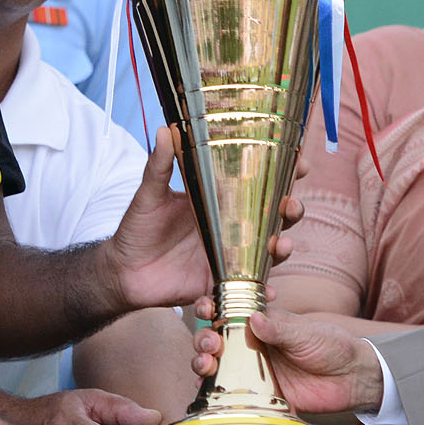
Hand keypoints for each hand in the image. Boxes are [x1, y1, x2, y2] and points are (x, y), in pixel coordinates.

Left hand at [106, 127, 301, 311]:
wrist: (124, 271)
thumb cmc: (138, 229)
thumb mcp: (149, 195)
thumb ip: (158, 167)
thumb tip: (165, 130)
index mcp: (220, 201)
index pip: (259, 183)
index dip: (284, 173)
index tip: (300, 163)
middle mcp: (232, 228)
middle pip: (274, 218)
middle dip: (291, 211)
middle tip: (291, 206)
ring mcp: (230, 257)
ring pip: (267, 253)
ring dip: (281, 249)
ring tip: (280, 246)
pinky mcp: (221, 283)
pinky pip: (246, 290)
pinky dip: (260, 294)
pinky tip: (267, 294)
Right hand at [192, 307, 380, 415]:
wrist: (351, 380)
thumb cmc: (331, 346)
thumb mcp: (306, 333)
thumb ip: (281, 328)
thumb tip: (255, 318)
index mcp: (262, 323)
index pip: (229, 311)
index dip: (212, 308)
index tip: (207, 308)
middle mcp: (252, 346)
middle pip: (215, 340)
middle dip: (203, 339)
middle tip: (210, 344)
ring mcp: (253, 371)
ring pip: (217, 366)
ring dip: (202, 363)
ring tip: (205, 365)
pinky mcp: (259, 396)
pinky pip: (231, 396)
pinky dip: (213, 394)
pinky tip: (206, 391)